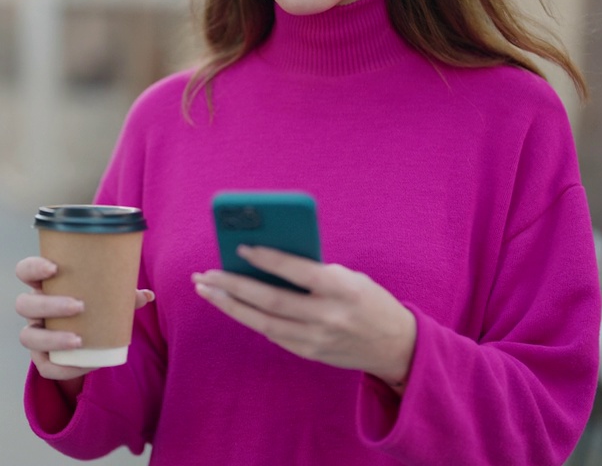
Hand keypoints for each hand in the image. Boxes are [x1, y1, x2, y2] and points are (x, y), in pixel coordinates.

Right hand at [15, 256, 155, 390]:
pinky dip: (62, 368)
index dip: (33, 268)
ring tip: (79, 340)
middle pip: (24, 304)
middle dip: (48, 305)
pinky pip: (44, 367)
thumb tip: (149, 295)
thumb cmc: (94, 308)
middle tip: (79, 306)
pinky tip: (82, 365)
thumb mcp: (106, 298)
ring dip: (52, 338)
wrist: (89, 342)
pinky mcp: (42, 359)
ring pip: (27, 337)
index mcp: (45, 286)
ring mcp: (35, 334)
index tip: (54, 268)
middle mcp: (34, 310)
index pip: (25, 271)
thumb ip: (123, 295)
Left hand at [192, 246, 415, 390]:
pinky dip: (251, 318)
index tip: (241, 248)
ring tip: (207, 290)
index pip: (298, 272)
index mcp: (342, 288)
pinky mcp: (310, 353)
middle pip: (271, 301)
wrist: (395, 345)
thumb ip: (315, 271)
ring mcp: (317, 339)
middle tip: (206, 274)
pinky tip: (232, 305)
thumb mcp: (351, 278)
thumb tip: (267, 261)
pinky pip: (273, 334)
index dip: (268, 259)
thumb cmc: (368, 300)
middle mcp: (328, 316)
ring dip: (231, 305)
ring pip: (264, 322)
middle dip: (234, 286)